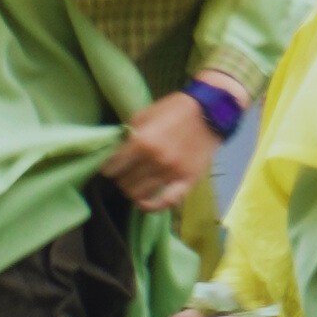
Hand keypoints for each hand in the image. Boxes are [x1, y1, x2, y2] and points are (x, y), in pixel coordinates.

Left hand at [101, 92, 218, 213]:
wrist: (210, 112)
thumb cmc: (175, 109)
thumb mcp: (145, 114)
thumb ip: (129, 134)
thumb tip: (117, 150)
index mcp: (142, 141)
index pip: (113, 166)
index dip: (107, 168)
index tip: (109, 168)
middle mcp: (154, 160)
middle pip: (125, 182)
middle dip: (120, 179)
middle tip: (124, 173)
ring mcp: (171, 173)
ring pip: (139, 194)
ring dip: (132, 191)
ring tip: (135, 183)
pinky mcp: (187, 181)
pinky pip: (166, 202)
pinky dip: (152, 207)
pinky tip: (143, 203)